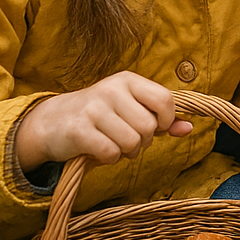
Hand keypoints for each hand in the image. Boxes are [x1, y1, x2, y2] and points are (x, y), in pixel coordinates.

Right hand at [13, 71, 193, 171]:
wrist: (50, 122)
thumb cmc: (99, 115)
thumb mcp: (130, 109)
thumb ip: (162, 119)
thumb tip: (189, 128)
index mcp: (128, 80)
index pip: (165, 99)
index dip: (167, 120)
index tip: (156, 128)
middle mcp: (111, 89)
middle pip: (150, 126)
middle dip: (144, 141)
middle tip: (127, 139)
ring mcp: (94, 108)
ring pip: (132, 142)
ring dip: (126, 152)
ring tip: (113, 145)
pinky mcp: (79, 130)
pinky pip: (111, 153)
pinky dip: (109, 158)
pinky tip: (99, 151)